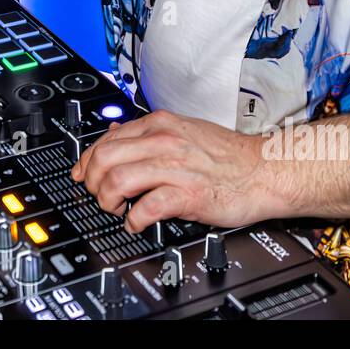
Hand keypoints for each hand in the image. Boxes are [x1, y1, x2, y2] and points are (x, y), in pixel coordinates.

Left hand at [71, 111, 279, 232]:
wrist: (266, 170)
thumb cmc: (230, 156)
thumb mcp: (184, 130)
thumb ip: (150, 133)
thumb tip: (116, 134)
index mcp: (161, 125)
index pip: (106, 139)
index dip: (87, 160)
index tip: (82, 174)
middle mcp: (164, 142)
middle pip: (104, 159)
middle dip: (92, 182)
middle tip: (99, 196)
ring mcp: (175, 167)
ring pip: (117, 180)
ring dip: (107, 200)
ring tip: (115, 209)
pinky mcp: (188, 194)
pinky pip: (146, 207)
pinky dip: (133, 219)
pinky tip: (136, 223)